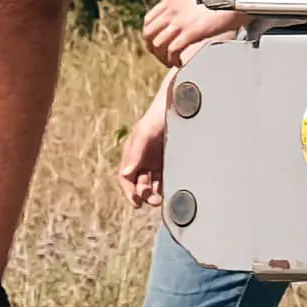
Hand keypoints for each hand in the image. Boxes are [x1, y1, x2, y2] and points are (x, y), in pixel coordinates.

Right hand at [119, 89, 174, 210]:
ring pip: (153, 184)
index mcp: (132, 153)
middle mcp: (143, 159)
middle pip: (139, 184)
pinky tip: (174, 190)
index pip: (125, 177)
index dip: (129, 191)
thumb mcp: (145, 133)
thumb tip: (126, 174)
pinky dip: (168, 186)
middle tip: (154, 201)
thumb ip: (135, 153)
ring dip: (155, 193)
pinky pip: (167, 178)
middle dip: (144, 195)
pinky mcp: (172, 160)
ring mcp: (157, 160)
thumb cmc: (159, 116)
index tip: (137, 202)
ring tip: (164, 199)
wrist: (180, 103)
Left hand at [139, 0, 233, 68]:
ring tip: (171, 62)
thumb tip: (184, 18)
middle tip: (162, 57)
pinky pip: (173, 50)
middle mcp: (173, 9)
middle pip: (150, 33)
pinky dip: (173, 60)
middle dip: (153, 48)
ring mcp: (180, 21)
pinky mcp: (191, 31)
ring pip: (159, 44)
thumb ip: (187, 6)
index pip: (149, 19)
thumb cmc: (225, 0)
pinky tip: (180, 63)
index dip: (149, 35)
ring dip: (162, 57)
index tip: (155, 44)